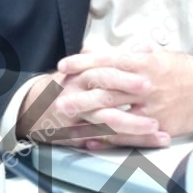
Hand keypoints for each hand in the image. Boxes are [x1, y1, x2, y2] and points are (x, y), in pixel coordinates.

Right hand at [14, 70, 168, 148]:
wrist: (35, 108)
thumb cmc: (68, 86)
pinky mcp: (81, 138)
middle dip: (130, 100)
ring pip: (108, 124)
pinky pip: (108, 142)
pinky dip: (129, 144)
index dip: (124, 75)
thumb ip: (115, 59)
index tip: (147, 77)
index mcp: (80, 76)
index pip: (102, 73)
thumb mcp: (85, 67)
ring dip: (134, 127)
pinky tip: (148, 143)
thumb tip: (143, 48)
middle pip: (104, 97)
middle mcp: (77, 96)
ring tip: (157, 129)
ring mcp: (78, 119)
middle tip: (153, 98)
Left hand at [55, 50, 192, 141]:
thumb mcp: (157, 55)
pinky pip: (129, 135)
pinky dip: (108, 139)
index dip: (83, 63)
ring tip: (68, 120)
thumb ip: (128, 55)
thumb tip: (99, 50)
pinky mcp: (159, 125)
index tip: (63, 65)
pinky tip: (91, 140)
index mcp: (143, 64)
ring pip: (115, 113)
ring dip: (88, 118)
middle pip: (106, 89)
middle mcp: (145, 85)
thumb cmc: (183, 71)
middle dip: (79, 93)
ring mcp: (151, 107)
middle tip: (57, 97)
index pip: (107, 61)